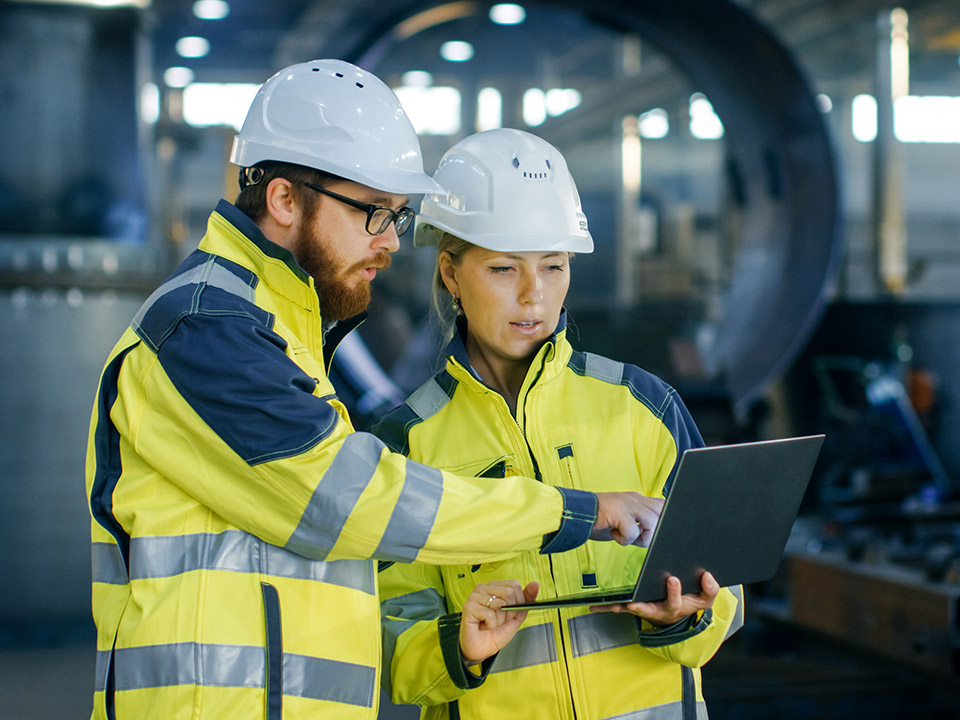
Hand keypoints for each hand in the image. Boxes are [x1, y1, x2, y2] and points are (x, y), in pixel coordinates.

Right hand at [460, 580, 539, 665]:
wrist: (482, 650)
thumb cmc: (497, 632)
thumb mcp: (517, 615)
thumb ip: (527, 599)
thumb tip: (536, 584)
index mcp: (494, 587)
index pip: (514, 585)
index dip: (517, 602)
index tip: (510, 613)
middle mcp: (483, 588)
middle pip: (508, 593)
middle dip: (509, 613)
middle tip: (499, 620)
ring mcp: (474, 596)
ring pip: (499, 604)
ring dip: (499, 620)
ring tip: (490, 624)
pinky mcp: (468, 607)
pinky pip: (490, 614)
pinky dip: (491, 625)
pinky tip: (483, 626)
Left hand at [589, 571, 719, 624]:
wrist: (679, 613)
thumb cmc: (690, 602)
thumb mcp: (705, 599)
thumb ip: (710, 589)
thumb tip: (708, 576)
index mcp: (676, 607)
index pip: (676, 601)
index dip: (674, 591)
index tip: (673, 579)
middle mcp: (658, 610)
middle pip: (650, 609)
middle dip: (642, 607)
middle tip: (634, 603)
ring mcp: (645, 610)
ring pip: (631, 610)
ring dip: (620, 608)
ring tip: (609, 606)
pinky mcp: (634, 607)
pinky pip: (620, 607)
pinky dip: (607, 606)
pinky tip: (593, 605)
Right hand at [591, 492, 664, 545]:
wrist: (574, 514)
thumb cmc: (597, 520)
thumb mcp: (623, 517)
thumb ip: (639, 520)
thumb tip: (655, 532)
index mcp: (637, 498)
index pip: (663, 504)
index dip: (663, 519)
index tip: (649, 531)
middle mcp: (635, 498)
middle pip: (663, 513)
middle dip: (654, 531)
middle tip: (636, 536)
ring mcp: (628, 503)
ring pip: (652, 523)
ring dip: (640, 538)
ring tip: (625, 536)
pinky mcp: (619, 512)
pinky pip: (633, 532)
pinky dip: (624, 540)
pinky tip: (613, 534)